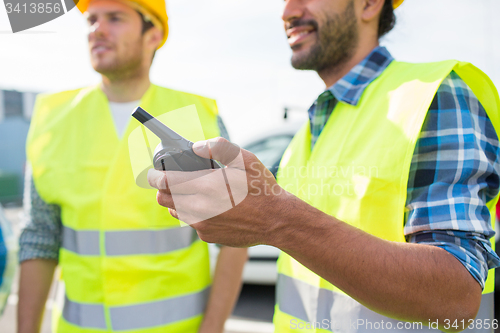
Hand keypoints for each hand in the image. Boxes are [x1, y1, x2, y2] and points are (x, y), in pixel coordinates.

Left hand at [147, 137, 288, 246]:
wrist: (276, 220)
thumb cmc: (261, 188)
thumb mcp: (245, 159)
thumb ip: (218, 147)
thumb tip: (196, 146)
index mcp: (205, 186)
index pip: (164, 182)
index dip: (153, 175)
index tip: (152, 172)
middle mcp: (199, 208)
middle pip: (163, 198)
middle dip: (162, 188)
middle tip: (173, 179)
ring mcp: (202, 225)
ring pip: (176, 211)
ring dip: (178, 200)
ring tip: (195, 192)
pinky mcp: (207, 236)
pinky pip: (191, 223)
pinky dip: (195, 213)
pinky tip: (211, 206)